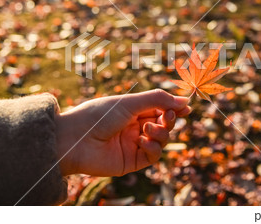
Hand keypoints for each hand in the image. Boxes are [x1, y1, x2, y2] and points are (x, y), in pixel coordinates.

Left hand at [55, 89, 190, 176]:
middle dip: (169, 119)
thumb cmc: (98, 116)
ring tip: (148, 129)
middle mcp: (134, 126)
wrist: (75, 140)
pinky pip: (153, 155)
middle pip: (163, 123)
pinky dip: (153, 148)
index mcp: (132, 110)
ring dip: (161, 133)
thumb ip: (157, 100)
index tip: (186, 107)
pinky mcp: (132, 161)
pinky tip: (143, 141)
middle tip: (167, 116)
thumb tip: (184, 100)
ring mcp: (133, 144)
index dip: (172, 108)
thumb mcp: (129, 102)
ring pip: (161, 140)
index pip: (159, 108)